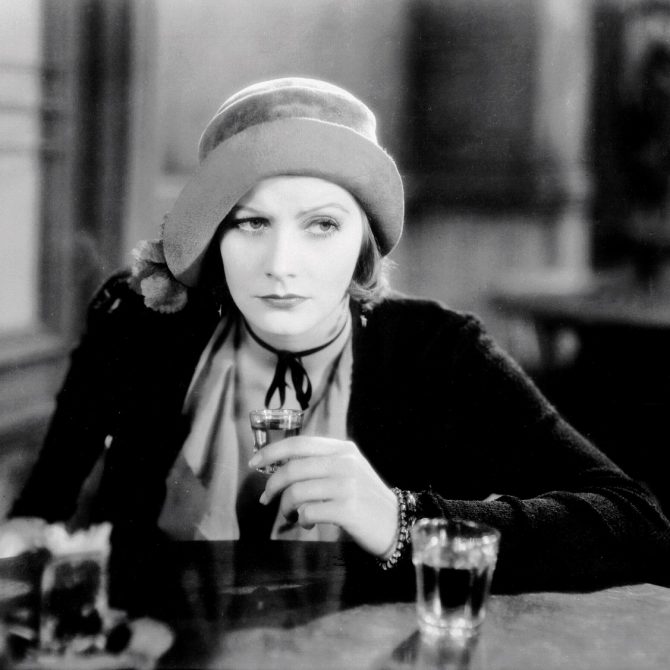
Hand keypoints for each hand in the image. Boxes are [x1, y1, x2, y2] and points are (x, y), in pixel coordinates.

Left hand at [249, 436, 397, 556]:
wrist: (396, 524)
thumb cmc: (365, 499)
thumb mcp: (348, 470)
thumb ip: (321, 463)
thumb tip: (281, 466)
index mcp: (342, 449)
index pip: (299, 443)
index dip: (272, 451)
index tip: (254, 463)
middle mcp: (344, 463)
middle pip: (293, 468)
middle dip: (272, 485)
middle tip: (266, 499)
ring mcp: (347, 485)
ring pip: (297, 492)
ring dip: (286, 507)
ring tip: (291, 516)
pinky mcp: (348, 509)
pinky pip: (308, 513)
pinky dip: (302, 520)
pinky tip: (308, 524)